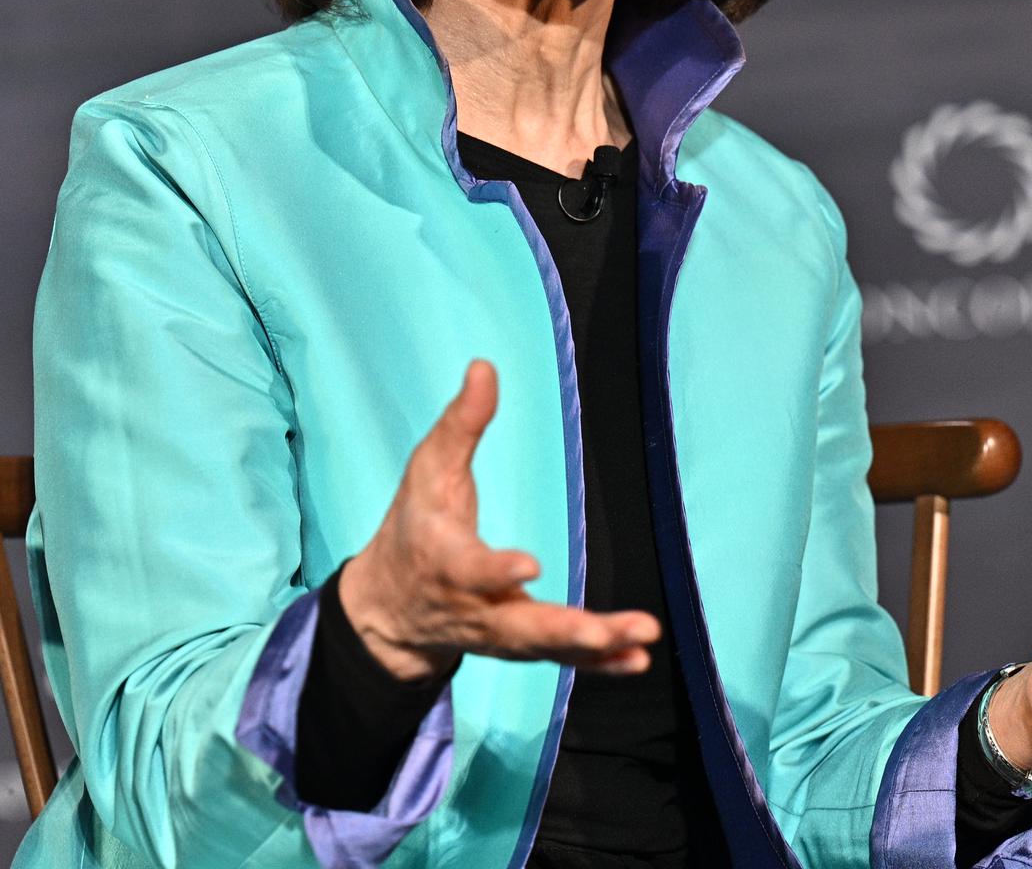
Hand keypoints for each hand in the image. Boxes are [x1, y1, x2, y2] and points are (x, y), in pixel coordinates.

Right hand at [340, 358, 660, 681]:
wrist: (390, 607)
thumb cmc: (413, 526)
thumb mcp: (427, 469)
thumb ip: (461, 423)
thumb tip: (485, 366)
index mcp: (445, 560)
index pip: (470, 571)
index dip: (496, 570)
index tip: (529, 566)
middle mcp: (473, 608)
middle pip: (517, 626)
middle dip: (560, 630)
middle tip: (601, 632)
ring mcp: (498, 634)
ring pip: (546, 646)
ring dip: (594, 647)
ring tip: (641, 643)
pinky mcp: (520, 647)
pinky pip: (560, 660)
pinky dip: (599, 665)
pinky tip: (637, 661)